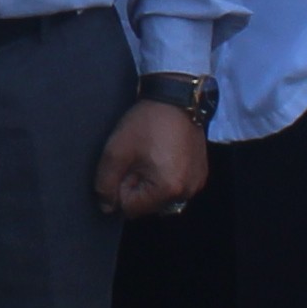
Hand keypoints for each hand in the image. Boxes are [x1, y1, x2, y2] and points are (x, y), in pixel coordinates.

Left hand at [91, 97, 209, 220]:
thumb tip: (107, 207)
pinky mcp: (201, 174)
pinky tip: (163, 156)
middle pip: (148, 206)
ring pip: (162, 198)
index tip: (126, 165)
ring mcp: (197, 183)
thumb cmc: (146, 123)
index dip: (120, 188)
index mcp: (168, 189)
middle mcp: (187, 192)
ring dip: (151, 184)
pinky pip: (176, 187)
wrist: (175, 98)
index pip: (131, 209)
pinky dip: (166, 178)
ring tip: (151, 156)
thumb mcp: (116, 152)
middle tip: (138, 159)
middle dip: (137, 187)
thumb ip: (105, 184)